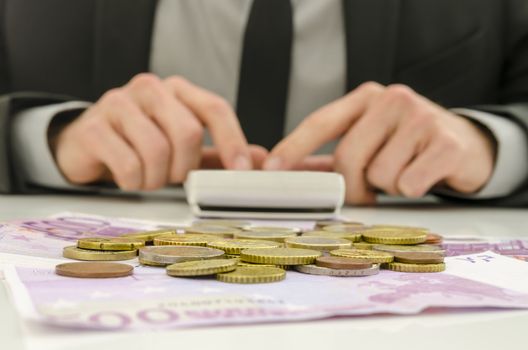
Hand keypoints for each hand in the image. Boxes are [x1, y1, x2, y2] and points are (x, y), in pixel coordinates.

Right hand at [54, 74, 252, 189]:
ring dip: (157, 178)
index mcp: (177, 90)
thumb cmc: (140, 143)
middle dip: (184, 167)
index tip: (242, 171)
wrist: (85, 143)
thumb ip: (218, 153)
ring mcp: (118, 104)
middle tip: (172, 177)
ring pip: (157, 151)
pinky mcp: (93, 128)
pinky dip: (134, 182)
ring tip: (148, 178)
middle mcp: (150, 89)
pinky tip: (128, 177)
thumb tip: (260, 161)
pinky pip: (128, 165)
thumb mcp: (183, 146)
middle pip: (187, 133)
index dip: (232, 140)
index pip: (215, 108)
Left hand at [263, 82, 495, 203]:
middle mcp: (391, 99)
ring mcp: (421, 117)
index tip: (270, 170)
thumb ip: (328, 158)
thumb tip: (285, 174)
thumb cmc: (406, 146)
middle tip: (370, 187)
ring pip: (379, 176)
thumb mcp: (368, 142)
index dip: (294, 147)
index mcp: (365, 98)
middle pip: (347, 158)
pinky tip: (423, 175)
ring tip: (404, 170)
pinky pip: (409, 184)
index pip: (321, 122)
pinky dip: (412, 189)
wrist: (464, 144)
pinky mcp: (446, 141)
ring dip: (388, 187)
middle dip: (354, 185)